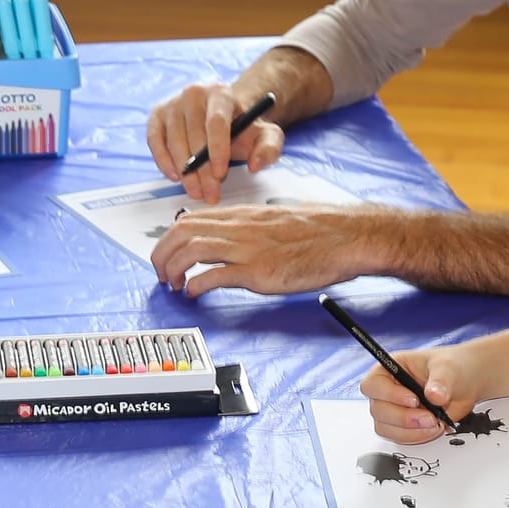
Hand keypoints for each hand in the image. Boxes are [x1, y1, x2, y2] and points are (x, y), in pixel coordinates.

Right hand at [146, 81, 285, 204]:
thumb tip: (256, 164)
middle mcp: (193, 93)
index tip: (220, 175)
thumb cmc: (242, 128)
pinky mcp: (157, 115)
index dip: (217, 150)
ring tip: (197, 191)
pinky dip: (163, 161)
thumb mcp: (266, 135)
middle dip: (202, 169)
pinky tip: (175, 177)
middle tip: (210, 194)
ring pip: (174, 141)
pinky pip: (155, 141)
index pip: (216, 122)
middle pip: (194, 135)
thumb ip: (270, 148)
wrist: (223, 117)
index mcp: (221, 93)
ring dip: (185, 171)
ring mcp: (172, 103)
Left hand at [150, 202, 379, 297]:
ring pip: (191, 250)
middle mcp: (240, 228)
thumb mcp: (276, 220)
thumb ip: (250, 227)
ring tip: (173, 284)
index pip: (191, 218)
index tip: (167, 255)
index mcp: (244, 214)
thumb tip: (231, 239)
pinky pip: (215, 275)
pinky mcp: (259, 271)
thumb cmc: (319, 231)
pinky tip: (194, 293)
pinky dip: (195, 285)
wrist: (348, 237)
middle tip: (160, 273)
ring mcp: (248, 248)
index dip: (169, 238)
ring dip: (173, 269)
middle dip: (161, 253)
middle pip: (182, 232)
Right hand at [359, 344, 488, 443]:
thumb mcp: (448, 368)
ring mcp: (394, 408)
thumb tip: (434, 395)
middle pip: (378, 410)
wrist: (466, 383)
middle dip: (404, 418)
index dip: (389, 395)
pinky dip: (416, 436)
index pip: (373, 384)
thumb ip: (440, 381)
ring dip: (409, 430)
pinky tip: (433, 428)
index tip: (414, 400)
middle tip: (430, 417)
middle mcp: (387, 389)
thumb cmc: (453, 367)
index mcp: (390, 368)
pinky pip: (398, 437)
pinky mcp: (403, 425)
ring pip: (385, 427)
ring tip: (434, 423)